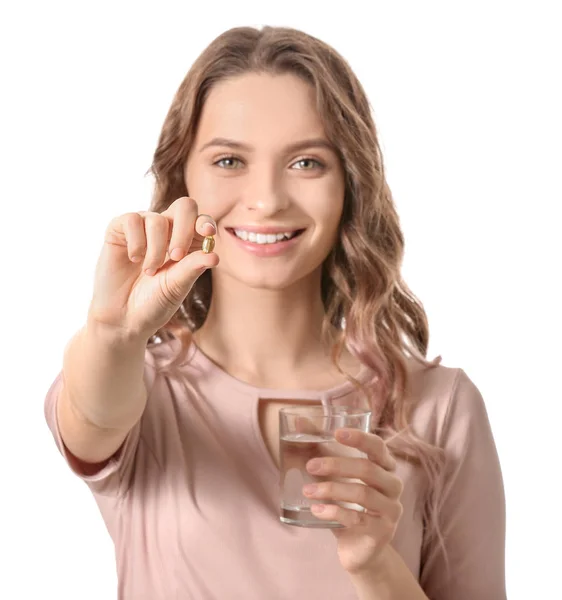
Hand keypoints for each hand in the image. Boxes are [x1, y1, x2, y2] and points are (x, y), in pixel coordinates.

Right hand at [88, 196, 218, 339]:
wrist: (123, 317)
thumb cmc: (154, 302)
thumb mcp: (177, 286)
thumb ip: (193, 268)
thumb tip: (214, 255)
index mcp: (188, 242)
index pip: (201, 221)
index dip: (205, 222)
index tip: (208, 232)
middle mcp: (168, 230)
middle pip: (184, 206)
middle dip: (183, 229)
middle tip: (176, 256)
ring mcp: (144, 227)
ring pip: (156, 219)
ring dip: (156, 249)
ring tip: (150, 272)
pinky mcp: (119, 229)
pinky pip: (132, 220)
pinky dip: (136, 242)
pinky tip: (134, 260)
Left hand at [302, 429, 402, 574]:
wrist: (357, 548)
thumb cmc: (346, 503)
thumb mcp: (334, 474)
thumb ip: (319, 447)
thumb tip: (298, 420)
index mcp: (384, 466)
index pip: (378, 446)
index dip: (360, 438)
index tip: (336, 433)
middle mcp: (393, 485)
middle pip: (368, 469)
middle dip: (336, 465)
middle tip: (310, 465)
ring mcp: (391, 509)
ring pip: (362, 494)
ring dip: (331, 490)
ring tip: (308, 490)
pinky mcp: (383, 532)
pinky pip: (357, 519)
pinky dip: (334, 512)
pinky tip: (316, 510)